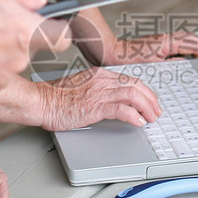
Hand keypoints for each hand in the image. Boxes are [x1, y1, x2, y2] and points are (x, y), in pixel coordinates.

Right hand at [36, 68, 162, 130]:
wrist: (41, 100)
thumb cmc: (56, 97)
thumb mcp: (83, 86)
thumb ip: (100, 90)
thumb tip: (116, 101)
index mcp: (100, 74)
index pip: (131, 80)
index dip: (145, 92)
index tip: (151, 102)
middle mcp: (102, 80)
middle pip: (136, 86)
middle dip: (151, 100)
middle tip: (156, 112)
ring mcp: (99, 92)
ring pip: (133, 95)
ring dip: (146, 108)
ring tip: (151, 118)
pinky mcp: (94, 106)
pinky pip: (121, 109)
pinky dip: (133, 116)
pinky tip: (138, 123)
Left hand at [89, 30, 197, 65]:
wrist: (111, 54)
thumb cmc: (126, 58)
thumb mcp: (153, 63)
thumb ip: (172, 62)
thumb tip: (186, 63)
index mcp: (167, 42)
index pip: (194, 43)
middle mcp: (165, 40)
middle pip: (192, 41)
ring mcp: (161, 43)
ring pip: (184, 43)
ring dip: (195, 50)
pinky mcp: (156, 48)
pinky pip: (176, 48)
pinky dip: (184, 53)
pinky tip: (184, 63)